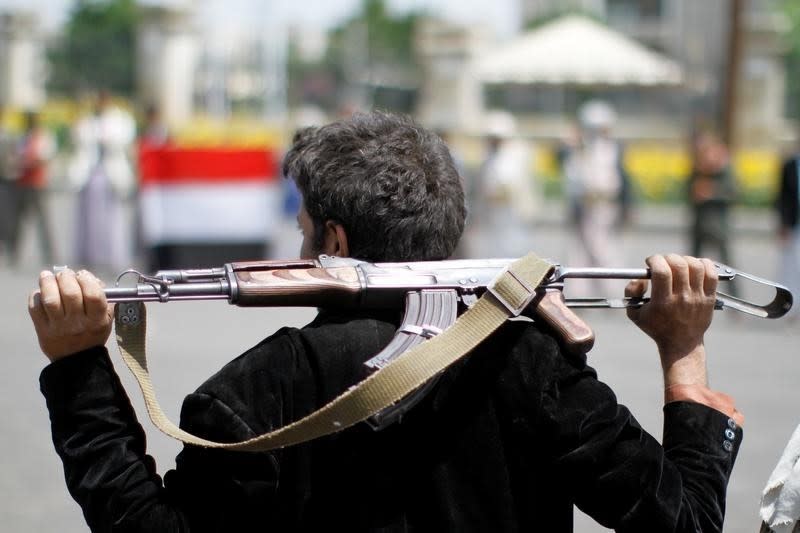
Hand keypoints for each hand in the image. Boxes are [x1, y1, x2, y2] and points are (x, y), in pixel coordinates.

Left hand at [28, 269, 112, 361]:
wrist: (76, 359)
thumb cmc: (92, 332)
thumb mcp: (106, 318)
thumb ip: (103, 297)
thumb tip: (90, 277)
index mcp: (97, 320)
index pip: (93, 294)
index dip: (87, 279)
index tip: (82, 275)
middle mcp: (78, 324)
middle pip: (70, 293)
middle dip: (66, 277)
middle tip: (64, 274)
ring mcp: (59, 327)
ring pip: (50, 299)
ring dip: (47, 283)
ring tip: (47, 276)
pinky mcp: (43, 330)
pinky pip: (35, 308)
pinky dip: (36, 296)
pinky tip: (41, 292)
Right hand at [625, 254, 717, 385]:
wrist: (682, 343)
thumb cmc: (656, 327)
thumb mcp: (635, 313)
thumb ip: (631, 292)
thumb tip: (640, 278)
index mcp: (663, 302)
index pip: (661, 271)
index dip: (655, 260)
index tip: (650, 262)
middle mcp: (682, 298)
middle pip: (679, 265)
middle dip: (668, 257)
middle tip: (663, 262)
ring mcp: (698, 297)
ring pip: (696, 266)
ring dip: (684, 259)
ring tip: (678, 264)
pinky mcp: (710, 297)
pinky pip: (712, 274)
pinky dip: (703, 264)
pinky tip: (694, 266)